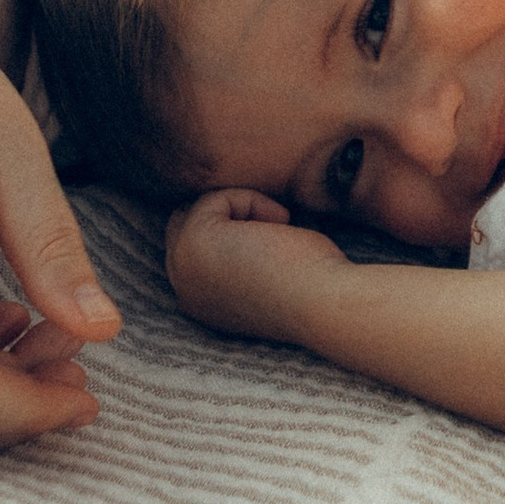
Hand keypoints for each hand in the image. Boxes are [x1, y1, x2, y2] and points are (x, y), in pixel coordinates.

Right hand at [166, 187, 305, 332]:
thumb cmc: (313, 285)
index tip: (273, 242)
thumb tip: (240, 224)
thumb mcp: (267, 271)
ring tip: (279, 226)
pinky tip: (280, 224)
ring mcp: (181, 269)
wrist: (322, 301)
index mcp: (202, 304)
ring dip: (240, 207)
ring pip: (199, 209)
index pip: (198, 248)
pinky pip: (213, 199)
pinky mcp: (192, 243)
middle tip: (272, 225)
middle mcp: (184, 292)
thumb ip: (242, 255)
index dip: (233, 229)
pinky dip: (251, 200)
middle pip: (185, 224)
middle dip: (226, 214)